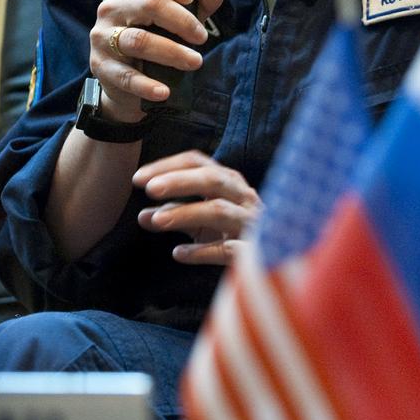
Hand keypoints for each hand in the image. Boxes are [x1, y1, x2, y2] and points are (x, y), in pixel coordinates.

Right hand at [89, 0, 226, 120]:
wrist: (124, 82)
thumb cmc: (154, 39)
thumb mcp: (177, 20)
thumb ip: (198, 5)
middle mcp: (112, 8)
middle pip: (148, 4)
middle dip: (182, 21)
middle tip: (202, 37)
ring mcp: (102, 37)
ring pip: (138, 40)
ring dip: (172, 52)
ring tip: (195, 62)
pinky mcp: (101, 66)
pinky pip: (126, 76)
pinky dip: (147, 85)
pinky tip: (164, 91)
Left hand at [133, 151, 261, 265]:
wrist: (281, 256)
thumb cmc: (235, 231)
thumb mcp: (204, 220)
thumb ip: (176, 214)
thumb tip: (142, 215)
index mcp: (229, 181)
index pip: (197, 162)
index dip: (167, 166)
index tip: (138, 179)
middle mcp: (243, 196)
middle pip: (212, 179)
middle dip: (179, 181)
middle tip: (148, 189)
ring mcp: (252, 222)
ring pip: (219, 211)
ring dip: (185, 213)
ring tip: (156, 220)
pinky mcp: (256, 251)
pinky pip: (228, 248)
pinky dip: (202, 251)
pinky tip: (178, 254)